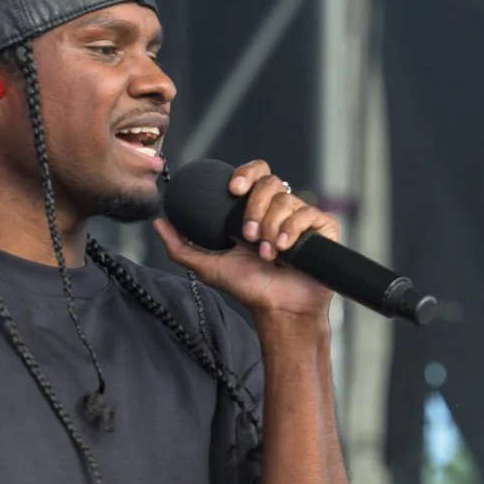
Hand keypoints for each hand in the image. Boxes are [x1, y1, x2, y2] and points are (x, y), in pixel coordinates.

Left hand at [154, 160, 338, 320]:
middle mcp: (281, 210)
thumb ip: (181, 246)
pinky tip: (284, 250)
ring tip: (267, 254)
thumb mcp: (209, 266)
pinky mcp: (324, 228)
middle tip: (247, 236)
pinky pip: (308, 214)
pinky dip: (292, 230)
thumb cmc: (251, 290)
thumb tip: (159, 222)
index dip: (245, 174)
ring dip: (270, 227)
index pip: (256, 174)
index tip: (233, 191)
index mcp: (257, 211)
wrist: (280, 309)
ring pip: (286, 200)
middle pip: (271, 182)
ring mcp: (303, 218)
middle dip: (254, 207)